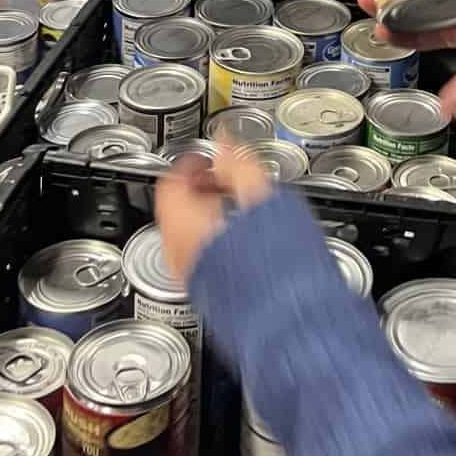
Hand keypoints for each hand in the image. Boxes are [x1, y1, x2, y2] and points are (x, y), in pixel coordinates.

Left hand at [156, 148, 273, 285]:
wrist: (283, 310)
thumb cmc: (272, 261)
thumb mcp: (259, 197)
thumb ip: (238, 165)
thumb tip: (225, 145)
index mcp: (186, 223)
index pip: (172, 182)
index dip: (192, 164)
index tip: (210, 159)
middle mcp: (180, 249)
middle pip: (175, 208)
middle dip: (198, 188)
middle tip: (222, 179)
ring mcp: (189, 273)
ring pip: (183, 233)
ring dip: (204, 214)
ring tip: (232, 206)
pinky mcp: (203, 290)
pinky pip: (194, 256)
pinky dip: (209, 239)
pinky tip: (235, 238)